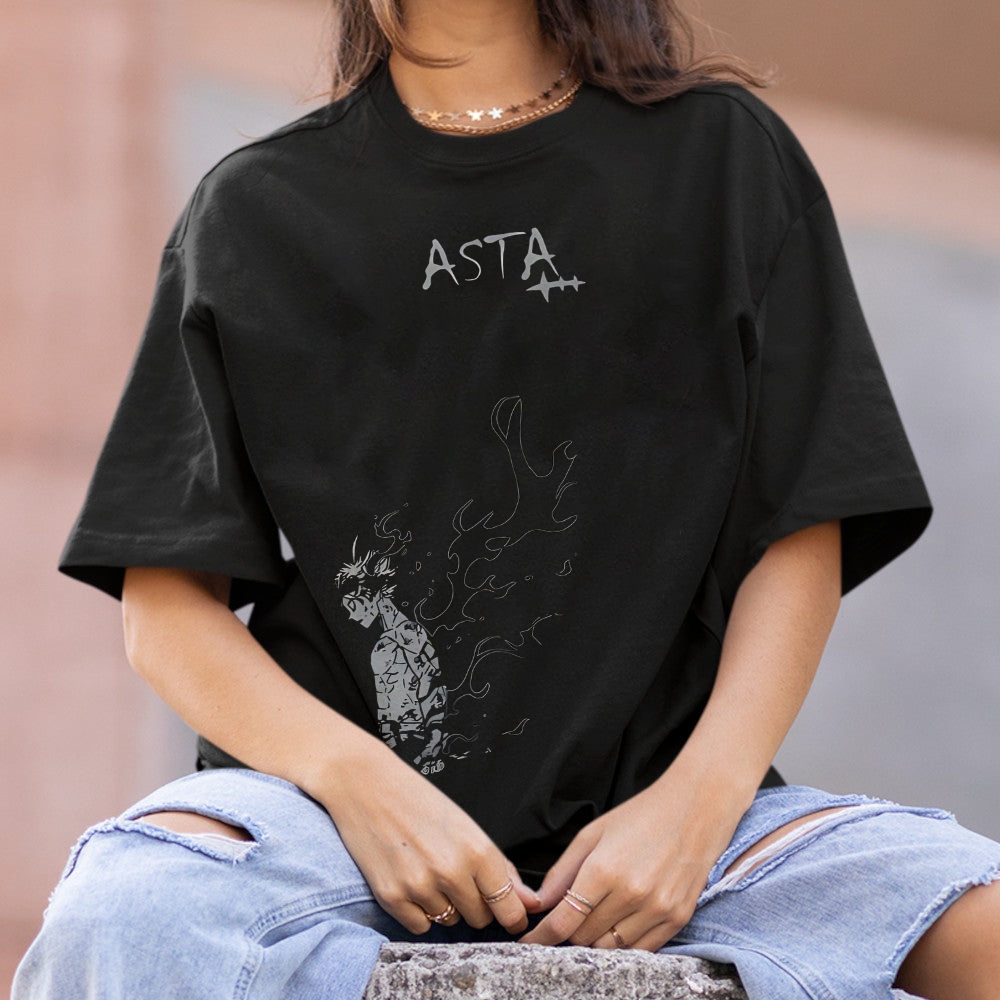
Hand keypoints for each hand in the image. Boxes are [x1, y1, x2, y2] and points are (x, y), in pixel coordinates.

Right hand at [318, 744, 539, 934]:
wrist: (364, 783)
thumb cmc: (418, 800)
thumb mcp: (466, 825)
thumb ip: (499, 867)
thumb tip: (528, 903)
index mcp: (477, 850)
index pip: (509, 907)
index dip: (513, 916)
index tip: (511, 917)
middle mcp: (451, 872)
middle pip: (480, 918)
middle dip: (474, 903)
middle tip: (456, 875)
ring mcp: (419, 886)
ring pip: (449, 922)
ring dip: (444, 905)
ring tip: (427, 869)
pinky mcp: (391, 897)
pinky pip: (419, 926)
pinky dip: (418, 911)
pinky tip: (410, 881)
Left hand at [520, 772, 741, 951]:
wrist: (695, 809)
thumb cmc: (641, 816)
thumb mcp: (593, 834)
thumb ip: (563, 872)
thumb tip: (541, 903)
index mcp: (604, 869)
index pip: (564, 921)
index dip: (542, 936)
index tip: (530, 941)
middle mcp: (631, 894)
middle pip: (584, 937)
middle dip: (568, 932)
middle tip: (566, 919)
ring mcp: (657, 909)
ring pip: (610, 948)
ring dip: (595, 939)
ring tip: (593, 919)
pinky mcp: (677, 918)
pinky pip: (641, 949)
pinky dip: (623, 944)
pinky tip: (618, 925)